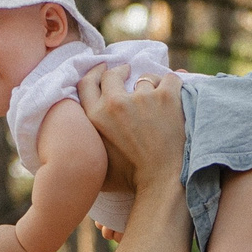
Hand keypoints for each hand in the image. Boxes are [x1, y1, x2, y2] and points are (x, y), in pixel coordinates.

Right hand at [78, 63, 182, 194]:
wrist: (164, 182)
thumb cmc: (131, 179)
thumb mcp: (97, 163)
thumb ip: (86, 146)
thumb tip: (77, 141)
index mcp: (95, 117)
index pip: (87, 83)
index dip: (95, 72)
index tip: (103, 69)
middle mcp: (114, 103)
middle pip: (112, 74)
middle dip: (120, 70)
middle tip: (128, 70)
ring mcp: (142, 97)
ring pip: (145, 77)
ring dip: (150, 84)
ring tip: (157, 97)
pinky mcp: (166, 96)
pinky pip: (170, 79)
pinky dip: (173, 86)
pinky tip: (174, 97)